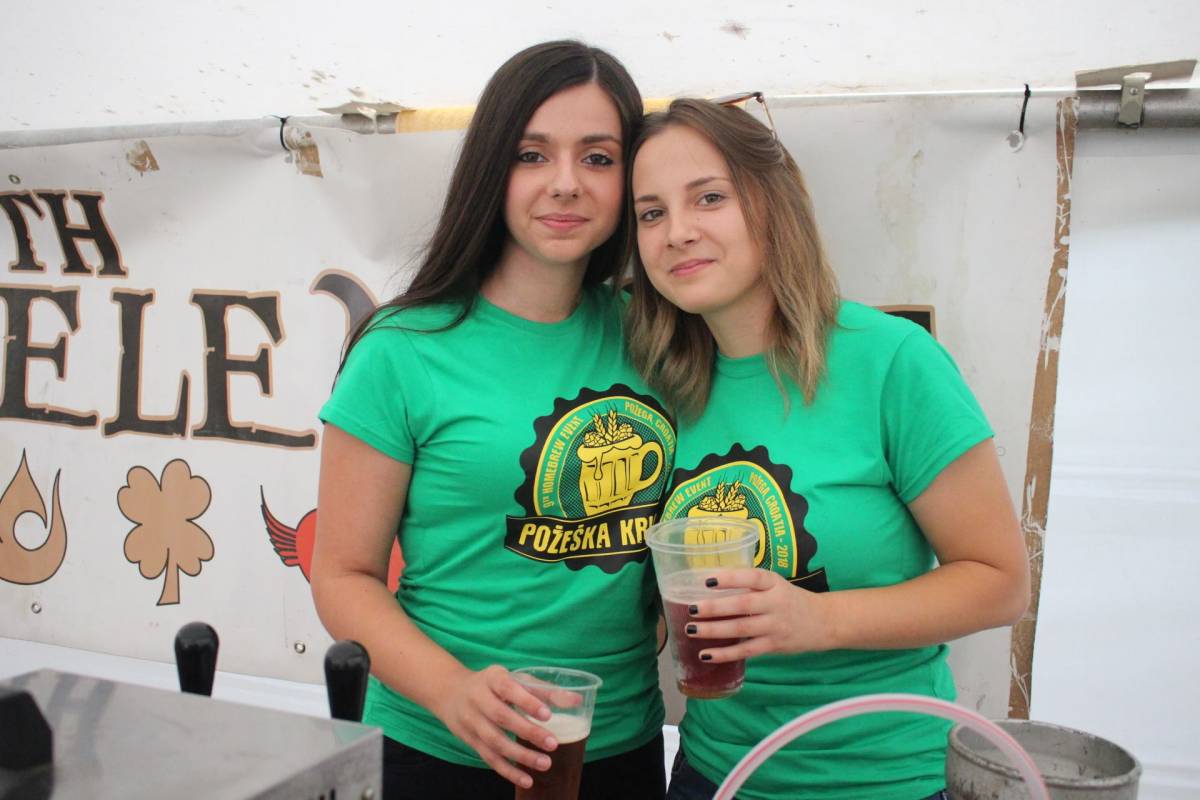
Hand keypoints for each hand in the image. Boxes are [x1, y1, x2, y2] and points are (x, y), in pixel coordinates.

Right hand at [430, 664, 558, 788]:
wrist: (451, 693)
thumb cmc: (493, 685)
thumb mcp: (514, 679)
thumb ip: (544, 690)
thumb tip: (577, 700)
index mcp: (492, 678)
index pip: (508, 688)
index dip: (527, 702)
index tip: (548, 715)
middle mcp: (478, 699)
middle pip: (502, 717)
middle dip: (528, 732)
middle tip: (553, 743)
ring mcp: (471, 721)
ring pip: (495, 742)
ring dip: (520, 756)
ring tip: (545, 763)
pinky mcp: (470, 740)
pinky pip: (489, 758)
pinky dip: (508, 771)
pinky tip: (527, 780)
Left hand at [685, 568, 833, 660]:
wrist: (824, 622)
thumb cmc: (790, 599)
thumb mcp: (776, 585)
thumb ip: (750, 585)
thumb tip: (710, 584)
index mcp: (774, 583)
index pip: (752, 577)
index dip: (730, 578)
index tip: (707, 580)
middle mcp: (775, 603)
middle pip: (743, 605)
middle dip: (715, 608)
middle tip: (691, 608)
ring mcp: (775, 626)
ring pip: (741, 629)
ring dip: (714, 631)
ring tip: (691, 630)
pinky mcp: (774, 646)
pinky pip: (746, 651)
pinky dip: (725, 654)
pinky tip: (706, 654)